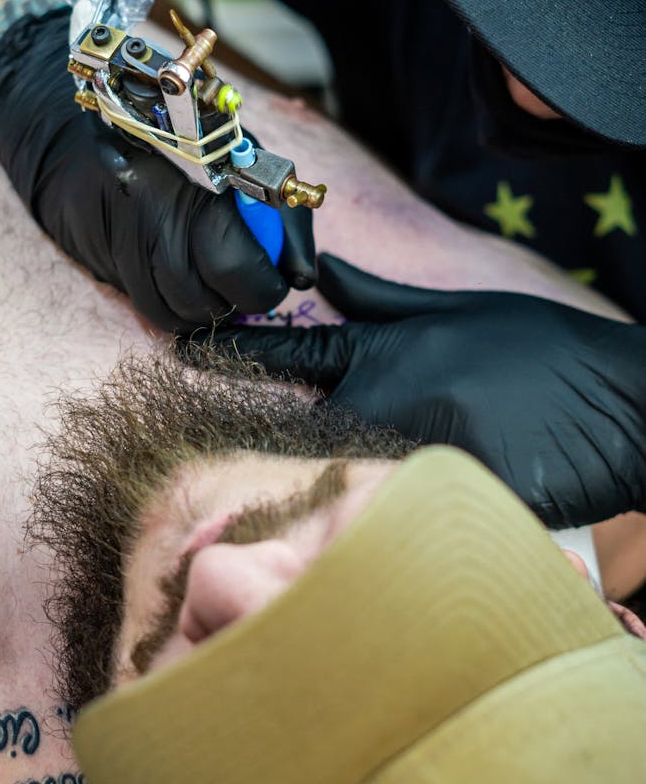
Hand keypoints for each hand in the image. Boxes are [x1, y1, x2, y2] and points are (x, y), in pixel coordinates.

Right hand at [0, 8, 314, 332]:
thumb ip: (275, 212)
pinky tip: (193, 288)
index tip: (279, 278)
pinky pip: (153, 312)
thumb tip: (304, 273)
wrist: (68, 134)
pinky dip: (182, 313)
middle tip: (254, 283)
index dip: (266, 283)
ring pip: (180, 315)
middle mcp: (147, 221)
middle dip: (243, 299)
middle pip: (208, 298)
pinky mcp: (106, 268)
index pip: (235, 264)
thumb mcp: (231, 155)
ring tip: (225, 283)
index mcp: (184, 184)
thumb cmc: (165, 136)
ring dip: (213, 309)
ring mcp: (122, 248)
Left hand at [213, 253, 645, 527]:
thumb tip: (324, 266)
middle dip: (272, 434)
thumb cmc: (537, 348)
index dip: (232, 351)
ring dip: (324, 478)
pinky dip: (377, 514)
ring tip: (332, 468)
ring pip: (341, 479)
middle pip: (301, 435)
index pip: (290, 355)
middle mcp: (384, 413)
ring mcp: (410, 464)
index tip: (180, 346)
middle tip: (228, 437)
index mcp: (384, 359)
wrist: (617, 401)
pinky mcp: (443, 509)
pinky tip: (388, 514)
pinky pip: (389, 517)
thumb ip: (382, 298)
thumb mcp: (456, 309)